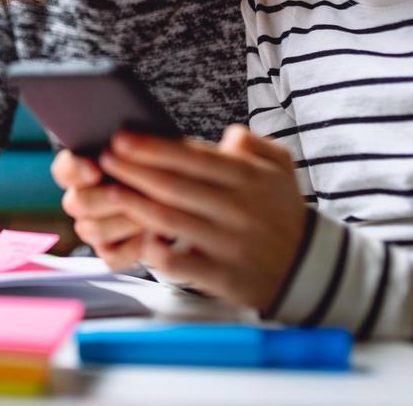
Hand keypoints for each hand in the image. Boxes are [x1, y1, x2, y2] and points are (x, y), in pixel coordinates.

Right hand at [50, 148, 147, 270]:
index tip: (96, 168)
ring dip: (125, 220)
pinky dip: (134, 247)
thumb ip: (127, 139)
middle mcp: (80, 199)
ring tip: (155, 211)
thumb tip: (119, 137)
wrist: (179, 189)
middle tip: (135, 190)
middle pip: (77, 203)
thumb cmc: (157, 159)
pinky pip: (112, 257)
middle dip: (107, 197)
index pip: (64, 170)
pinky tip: (155, 234)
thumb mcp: (144, 141)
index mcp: (80, 168)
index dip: (76, 170)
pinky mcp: (110, 252)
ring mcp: (93, 227)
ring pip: (93, 230)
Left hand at [98, 125, 306, 310]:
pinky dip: (154, 251)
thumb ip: (252, 144)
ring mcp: (229, 244)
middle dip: (134, 170)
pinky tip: (137, 238)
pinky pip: (178, 264)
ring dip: (135, 205)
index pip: (192, 157)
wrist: (308, 267)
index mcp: (248, 178)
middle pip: (174, 186)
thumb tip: (226, 136)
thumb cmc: (279, 209)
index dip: (153, 147)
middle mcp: (238, 209)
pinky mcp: (222, 277)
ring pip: (170, 221)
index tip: (120, 137)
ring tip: (109, 190)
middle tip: (103, 158)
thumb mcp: (280, 166)